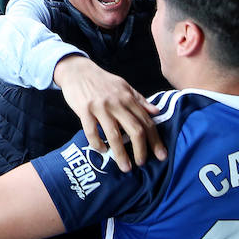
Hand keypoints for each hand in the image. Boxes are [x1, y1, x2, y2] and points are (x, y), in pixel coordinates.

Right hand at [54, 55, 164, 170]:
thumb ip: (140, 100)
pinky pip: (91, 132)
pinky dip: (98, 144)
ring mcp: (100, 107)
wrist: (77, 70)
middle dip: (141, 150)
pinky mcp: (84, 110)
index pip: (146, 122)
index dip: (155, 140)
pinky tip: (102, 151)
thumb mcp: (124, 86)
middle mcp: (116, 103)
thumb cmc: (102, 81)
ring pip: (114, 135)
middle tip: (143, 163)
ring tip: (125, 167)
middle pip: (135, 130)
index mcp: (128, 98)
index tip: (161, 155)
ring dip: (121, 154)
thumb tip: (156, 112)